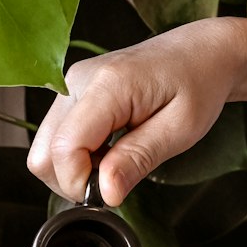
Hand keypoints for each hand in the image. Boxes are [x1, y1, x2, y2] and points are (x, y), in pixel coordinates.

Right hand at [27, 20, 244, 205]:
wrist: (201, 52)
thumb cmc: (199, 84)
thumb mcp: (180, 130)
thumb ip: (138, 160)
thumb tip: (105, 194)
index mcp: (108, 85)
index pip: (64, 148)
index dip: (80, 183)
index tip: (111, 193)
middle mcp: (78, 81)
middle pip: (44, 153)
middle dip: (73, 181)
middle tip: (114, 182)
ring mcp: (70, 86)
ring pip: (45, 149)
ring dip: (74, 170)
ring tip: (115, 163)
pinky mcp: (71, 93)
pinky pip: (55, 138)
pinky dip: (76, 157)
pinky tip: (107, 151)